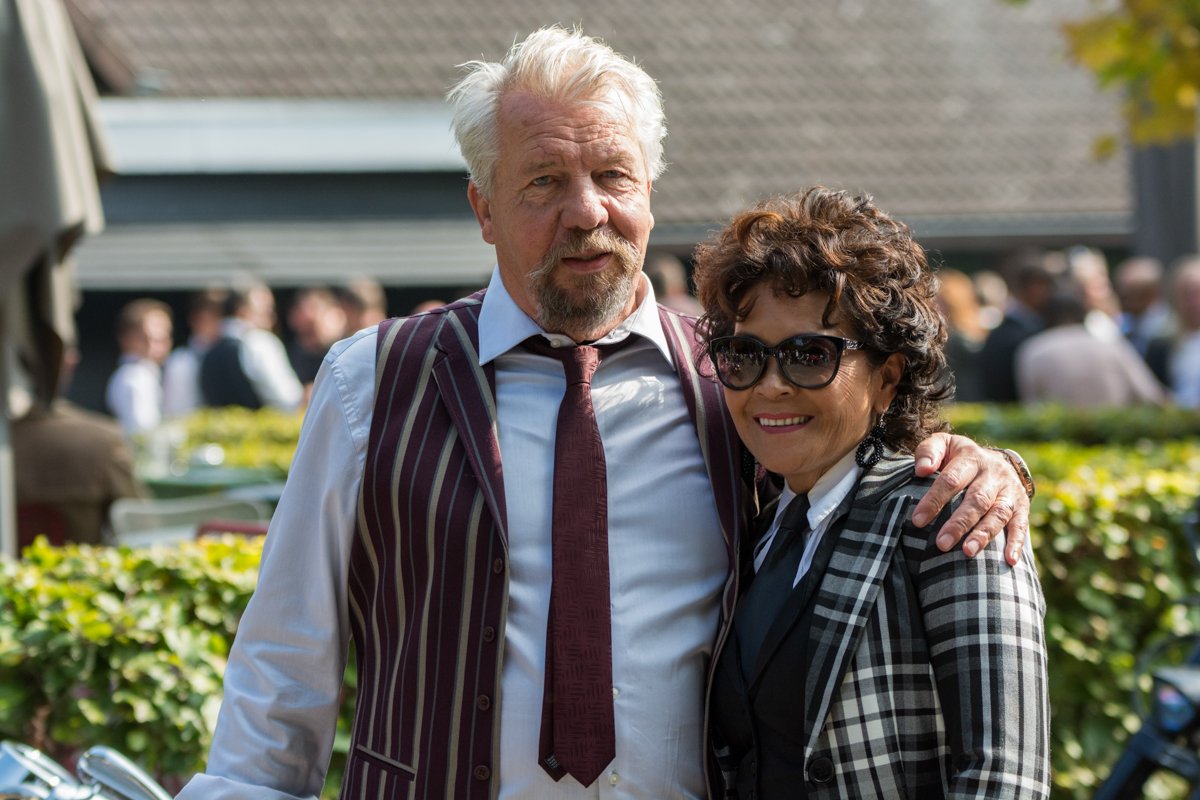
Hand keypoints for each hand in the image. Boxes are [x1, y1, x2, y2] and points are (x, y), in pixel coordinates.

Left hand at [910, 432, 1028, 564]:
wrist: (995, 459)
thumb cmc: (958, 458)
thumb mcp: (943, 445)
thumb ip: (928, 452)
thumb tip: (921, 470)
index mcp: (971, 458)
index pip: (951, 480)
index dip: (934, 500)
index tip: (917, 521)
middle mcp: (993, 473)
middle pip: (977, 499)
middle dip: (959, 523)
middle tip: (941, 544)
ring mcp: (1009, 490)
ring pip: (998, 513)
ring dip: (984, 534)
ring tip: (967, 552)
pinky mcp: (1022, 505)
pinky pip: (1021, 525)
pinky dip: (1016, 543)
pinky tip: (1009, 560)